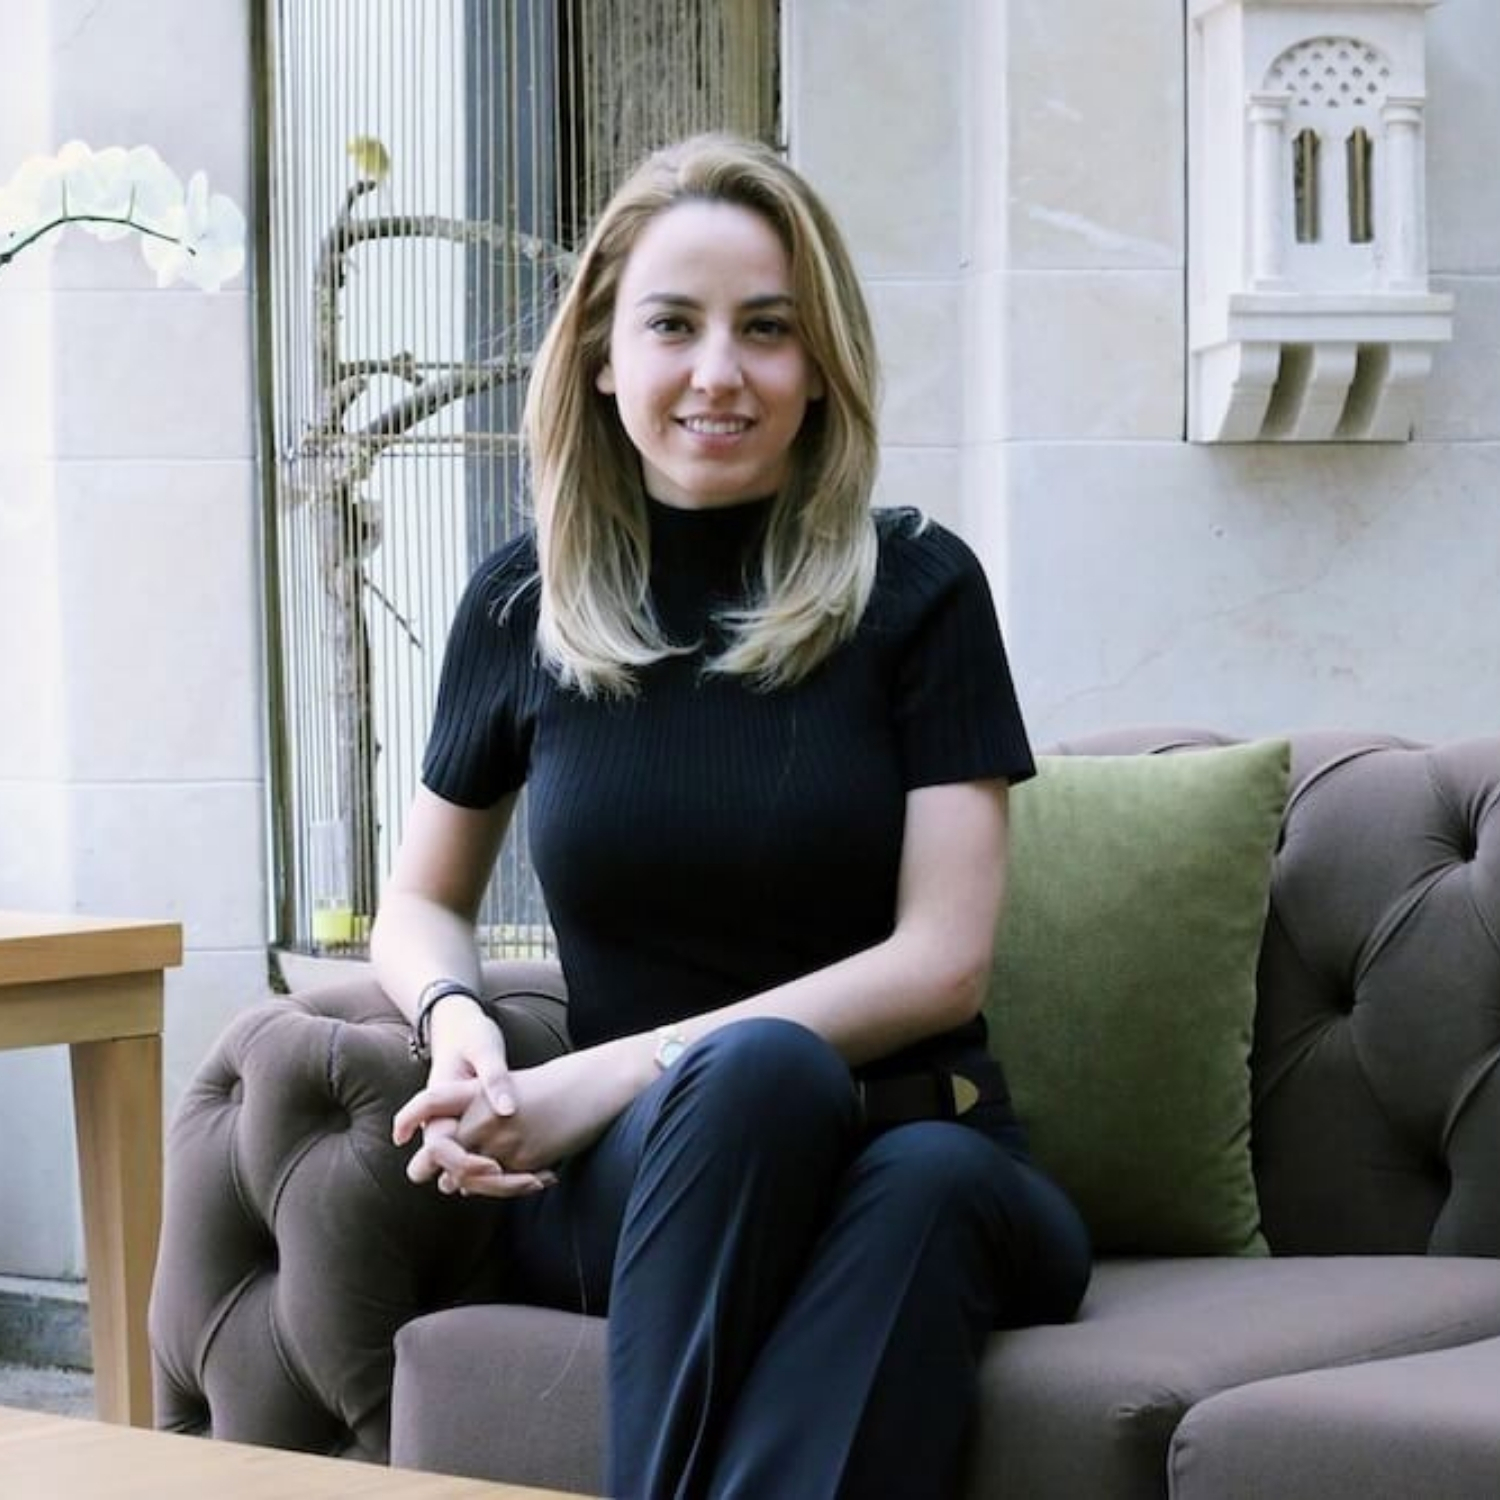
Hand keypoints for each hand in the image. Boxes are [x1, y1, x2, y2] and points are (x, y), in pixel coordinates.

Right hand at [392, 996, 552, 1197]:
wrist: (463, 1028)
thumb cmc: (471, 1035)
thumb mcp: (484, 1049)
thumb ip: (494, 1079)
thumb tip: (507, 1111)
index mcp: (436, 1108)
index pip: (438, 1151)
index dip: (465, 1163)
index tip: (496, 1166)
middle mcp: (443, 1128)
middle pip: (454, 1176)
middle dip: (489, 1185)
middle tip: (531, 1180)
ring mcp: (460, 1135)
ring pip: (473, 1180)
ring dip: (504, 1184)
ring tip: (544, 1177)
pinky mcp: (478, 1137)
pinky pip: (489, 1168)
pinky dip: (511, 1173)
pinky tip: (544, 1172)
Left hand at [406, 1046, 637, 1199]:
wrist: (595, 1084)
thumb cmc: (556, 1086)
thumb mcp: (512, 1091)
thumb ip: (481, 1122)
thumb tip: (454, 1181)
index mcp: (479, 1089)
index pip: (430, 1102)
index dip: (408, 1118)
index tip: (398, 1135)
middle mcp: (484, 1114)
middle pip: (439, 1150)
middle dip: (428, 1167)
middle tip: (422, 1176)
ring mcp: (503, 1139)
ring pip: (466, 1177)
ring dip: (464, 1184)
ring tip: (463, 1185)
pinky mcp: (524, 1158)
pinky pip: (499, 1185)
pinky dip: (501, 1188)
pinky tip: (510, 1179)